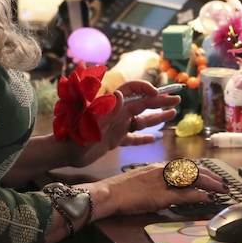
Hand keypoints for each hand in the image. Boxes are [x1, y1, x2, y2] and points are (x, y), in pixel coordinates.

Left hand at [64, 81, 180, 167]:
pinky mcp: (114, 141)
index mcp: (113, 106)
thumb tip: (123, 95)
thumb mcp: (93, 123)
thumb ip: (108, 110)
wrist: (65, 153)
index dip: (146, 89)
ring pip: (141, 120)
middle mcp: (117, 114)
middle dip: (160, 100)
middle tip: (177, 99)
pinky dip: (142, 139)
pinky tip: (152, 139)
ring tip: (173, 114)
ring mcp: (117, 127)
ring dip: (157, 117)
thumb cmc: (76, 137)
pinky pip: (131, 138)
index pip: (132, 90)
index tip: (157, 95)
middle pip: (143, 104)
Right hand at [89, 161, 227, 217]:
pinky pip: (184, 195)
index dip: (203, 171)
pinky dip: (199, 195)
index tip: (214, 176)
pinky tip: (209, 198)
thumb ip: (158, 183)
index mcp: (159, 167)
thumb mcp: (143, 181)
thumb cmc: (121, 190)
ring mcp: (162, 182)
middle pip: (194, 170)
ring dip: (211, 184)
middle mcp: (163, 170)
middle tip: (225, 184)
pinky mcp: (160, 195)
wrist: (107, 193)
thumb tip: (171, 191)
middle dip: (212, 177)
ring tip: (223, 189)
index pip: (187, 166)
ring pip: (193, 180)